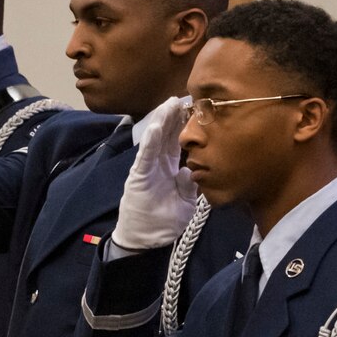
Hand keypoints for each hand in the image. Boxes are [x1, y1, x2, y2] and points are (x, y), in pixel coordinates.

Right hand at [111, 96, 197, 250]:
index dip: (186, 126)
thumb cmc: (163, 223)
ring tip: (170, 103)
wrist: (143, 240)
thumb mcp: (185, 203)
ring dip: (163, 121)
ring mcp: (147, 169)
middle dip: (175, 116)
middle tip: (186, 96)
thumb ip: (190, 185)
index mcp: (169, 169)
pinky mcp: (139, 176)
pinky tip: (155, 125)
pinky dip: (150, 140)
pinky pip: (145, 156)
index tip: (197, 109)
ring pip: (156, 140)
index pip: (179, 142)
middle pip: (168, 135)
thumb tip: (193, 170)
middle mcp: (158, 165)